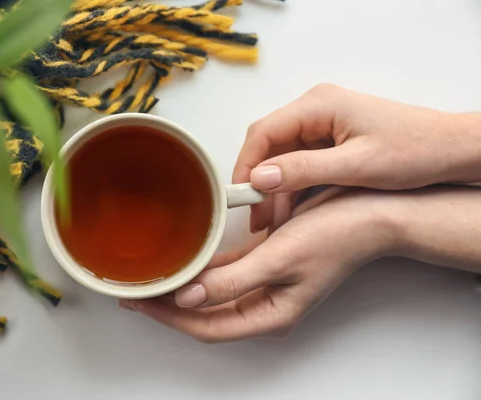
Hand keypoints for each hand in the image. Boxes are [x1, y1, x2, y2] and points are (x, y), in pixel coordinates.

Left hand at [120, 187, 399, 341]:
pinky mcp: (267, 264)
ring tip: (154, 275)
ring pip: (212, 293)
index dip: (167, 317)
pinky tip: (187, 258)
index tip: (138, 301)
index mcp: (269, 315)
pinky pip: (226, 272)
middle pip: (204, 314)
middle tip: (136, 289)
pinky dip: (204, 269)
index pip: (205, 326)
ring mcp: (266, 286)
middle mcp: (265, 305)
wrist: (371, 213)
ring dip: (184, 286)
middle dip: (169, 305)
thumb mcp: (279, 260)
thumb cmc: (335, 236)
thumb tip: (188, 298)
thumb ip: (231, 282)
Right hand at [237, 84, 480, 232]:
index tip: (239, 196)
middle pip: (269, 146)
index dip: (245, 165)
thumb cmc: (415, 150)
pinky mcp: (330, 141)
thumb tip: (260, 177)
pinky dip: (292, 187)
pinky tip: (290, 212)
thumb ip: (304, 170)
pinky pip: (299, 163)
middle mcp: (315, 110)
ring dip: (274, 189)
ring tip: (272, 223)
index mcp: (318, 106)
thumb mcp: (356, 166)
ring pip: (282, 158)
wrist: (451, 150)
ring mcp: (323, 125)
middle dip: (259, 182)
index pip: (263, 133)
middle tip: (257, 217)